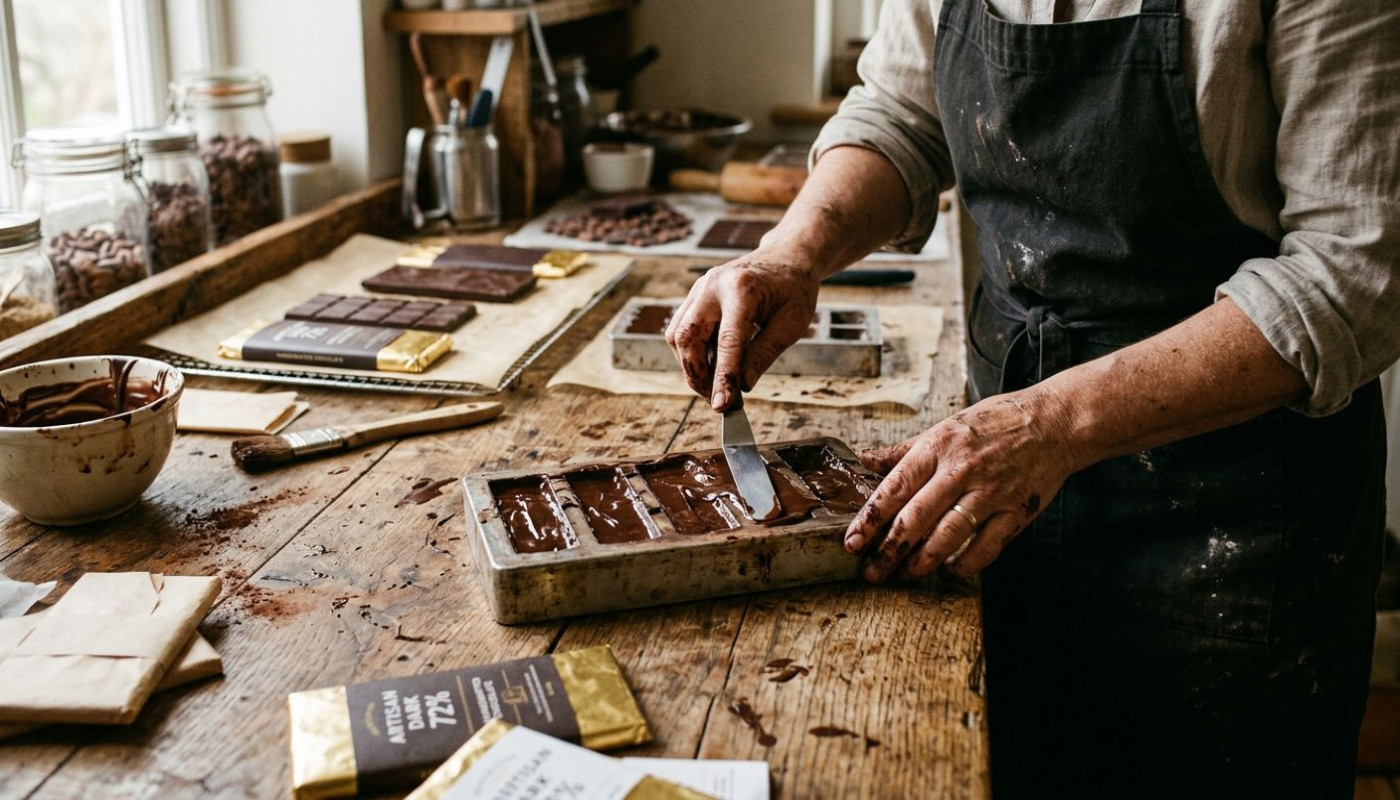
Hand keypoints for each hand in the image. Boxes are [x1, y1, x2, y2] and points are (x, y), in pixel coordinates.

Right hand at [665, 250, 821, 410]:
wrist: (786, 258)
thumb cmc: (794, 289)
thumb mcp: (791, 324)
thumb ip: (764, 355)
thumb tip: (742, 386)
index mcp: (742, 289)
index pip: (727, 342)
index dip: (722, 377)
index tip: (722, 405)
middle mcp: (713, 285)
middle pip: (689, 338)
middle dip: (698, 375)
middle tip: (717, 400)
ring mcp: (699, 288)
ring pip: (678, 336)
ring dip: (691, 367)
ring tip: (716, 385)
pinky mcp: (694, 295)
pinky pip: (680, 329)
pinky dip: (691, 354)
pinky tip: (711, 365)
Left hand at [846, 390, 1082, 581]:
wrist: (1054, 422)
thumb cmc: (995, 422)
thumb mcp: (945, 426)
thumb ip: (904, 450)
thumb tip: (864, 461)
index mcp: (939, 446)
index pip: (895, 488)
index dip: (870, 519)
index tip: (852, 542)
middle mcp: (961, 470)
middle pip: (916, 519)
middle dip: (888, 551)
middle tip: (870, 572)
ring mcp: (990, 493)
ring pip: (948, 538)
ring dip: (922, 562)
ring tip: (904, 574)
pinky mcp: (1016, 511)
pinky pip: (986, 548)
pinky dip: (966, 565)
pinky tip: (951, 570)